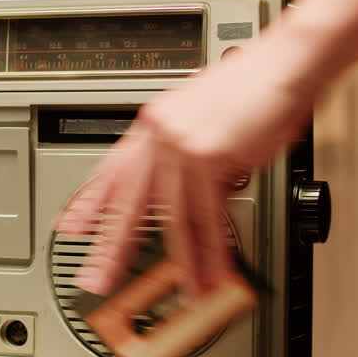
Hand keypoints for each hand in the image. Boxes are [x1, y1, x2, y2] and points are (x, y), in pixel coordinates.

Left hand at [55, 39, 321, 303]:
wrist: (286, 62)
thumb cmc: (256, 85)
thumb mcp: (205, 116)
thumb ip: (186, 152)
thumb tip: (189, 189)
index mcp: (153, 123)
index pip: (111, 169)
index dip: (89, 202)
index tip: (70, 227)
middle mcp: (158, 134)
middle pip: (128, 202)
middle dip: (111, 246)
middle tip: (95, 278)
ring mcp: (180, 146)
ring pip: (172, 218)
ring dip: (182, 264)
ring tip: (182, 294)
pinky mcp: (208, 157)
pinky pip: (207, 217)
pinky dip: (211, 253)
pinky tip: (209, 274)